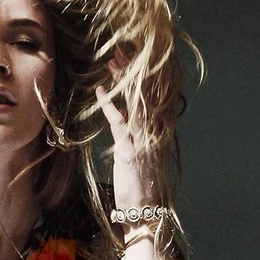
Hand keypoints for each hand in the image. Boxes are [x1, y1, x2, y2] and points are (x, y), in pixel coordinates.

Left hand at [95, 57, 155, 213]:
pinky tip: (101, 90)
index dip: (148, 74)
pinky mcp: (130, 150)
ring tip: (112, 60)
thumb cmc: (142, 186)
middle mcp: (155, 131)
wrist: (146, 211)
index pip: (156, 95)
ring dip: (124, 79)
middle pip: (147, 92)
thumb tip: (126, 113)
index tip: (139, 55)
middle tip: (123, 48)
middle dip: (136, 69)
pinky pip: (120, 122)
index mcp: (159, 130)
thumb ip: (136, 133)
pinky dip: (110, 105)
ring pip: (136, 101)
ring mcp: (144, 139)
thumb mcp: (141, 155)